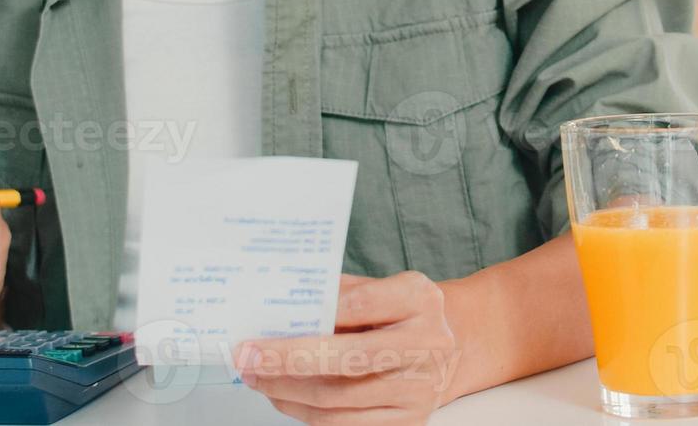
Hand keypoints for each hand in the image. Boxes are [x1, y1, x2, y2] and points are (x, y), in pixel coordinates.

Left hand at [235, 272, 461, 424]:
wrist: (450, 344)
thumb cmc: (403, 312)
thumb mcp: (381, 286)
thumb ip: (339, 293)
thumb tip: (278, 304)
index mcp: (420, 299)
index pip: (359, 305)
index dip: (309, 317)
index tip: (264, 327)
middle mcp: (428, 343)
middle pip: (346, 358)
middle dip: (285, 360)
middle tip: (247, 358)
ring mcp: (420, 387)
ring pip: (338, 399)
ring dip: (286, 391)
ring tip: (257, 379)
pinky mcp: (410, 419)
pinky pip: (345, 424)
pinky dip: (305, 412)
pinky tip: (284, 397)